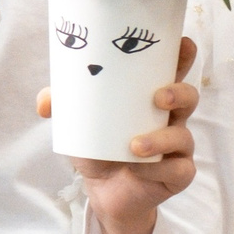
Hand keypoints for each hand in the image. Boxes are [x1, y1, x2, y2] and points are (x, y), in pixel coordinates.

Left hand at [38, 36, 199, 233]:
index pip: (173, 71)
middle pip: (189, 97)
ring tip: (135, 145)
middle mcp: (171, 119)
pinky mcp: (177, 174)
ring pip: (183, 136)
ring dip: (161, 138)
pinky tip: (139, 168)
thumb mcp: (79, 123)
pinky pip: (177, 169)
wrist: (103, 190)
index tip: (182, 43)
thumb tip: (44, 102)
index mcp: (152, 98)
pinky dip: (157, 168)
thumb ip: (63, 106)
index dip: (182, 56)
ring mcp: (177, 147)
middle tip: (159, 96)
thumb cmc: (99, 146)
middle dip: (179, 92)